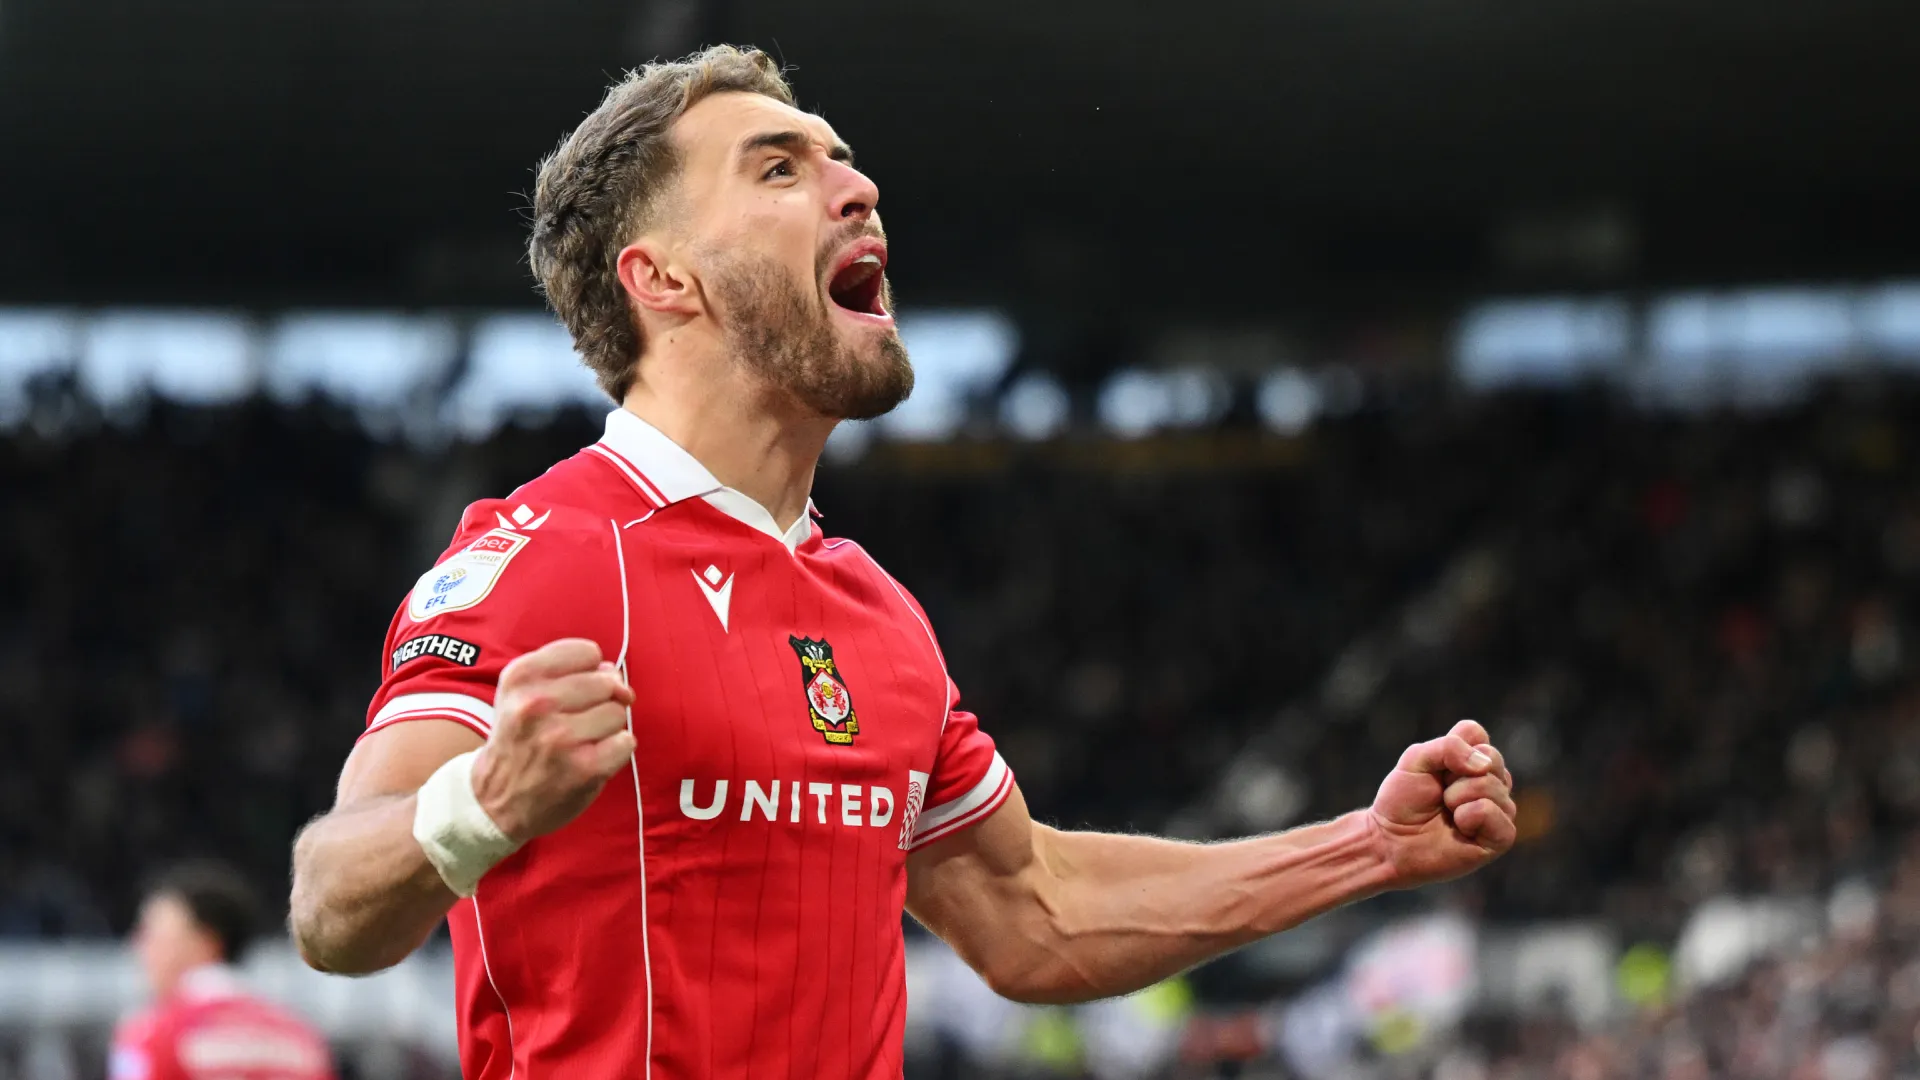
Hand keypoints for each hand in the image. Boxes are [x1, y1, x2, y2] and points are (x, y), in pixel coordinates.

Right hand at [470, 638, 636, 842]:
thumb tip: (615, 673)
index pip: (587, 652)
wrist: (493, 801)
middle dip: (600, 701)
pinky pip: (626, 742)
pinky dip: (616, 751)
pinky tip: (592, 758)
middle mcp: (537, 704)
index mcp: (521, 677)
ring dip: (607, 728)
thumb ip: (568, 673)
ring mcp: (561, 737)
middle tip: (575, 723)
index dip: (589, 671)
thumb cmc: (518, 740)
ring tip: (580, 742)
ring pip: (618, 712)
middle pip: (607, 682)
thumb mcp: (522, 693)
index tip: (573, 691)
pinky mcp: (584, 768)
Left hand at [1367, 719, 1516, 889]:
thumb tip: (1483, 765)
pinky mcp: (1501, 836)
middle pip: (1489, 758)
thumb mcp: (1415, 760)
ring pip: (1490, 785)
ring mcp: (1500, 808)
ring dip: (1456, 798)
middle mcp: (1492, 781)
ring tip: (1447, 813)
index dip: (1448, 749)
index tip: (1432, 770)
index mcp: (1473, 758)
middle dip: (1453, 775)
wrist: (1392, 842)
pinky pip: (1492, 812)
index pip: (1474, 733)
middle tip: (1440, 795)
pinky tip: (1459, 828)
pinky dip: (1467, 817)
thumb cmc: (1403, 800)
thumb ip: (1448, 747)